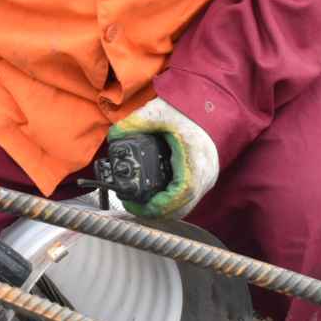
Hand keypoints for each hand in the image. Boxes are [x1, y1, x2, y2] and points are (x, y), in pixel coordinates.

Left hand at [104, 97, 218, 218]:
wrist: (206, 108)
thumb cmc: (184, 110)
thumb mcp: (158, 111)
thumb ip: (135, 122)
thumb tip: (114, 136)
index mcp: (196, 157)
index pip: (184, 191)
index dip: (162, 204)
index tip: (141, 205)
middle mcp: (206, 172)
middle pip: (182, 207)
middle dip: (155, 211)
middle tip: (130, 205)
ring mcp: (206, 178)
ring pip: (184, 207)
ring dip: (161, 210)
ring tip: (136, 204)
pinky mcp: (203, 180)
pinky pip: (186, 201)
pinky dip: (169, 204)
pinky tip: (152, 199)